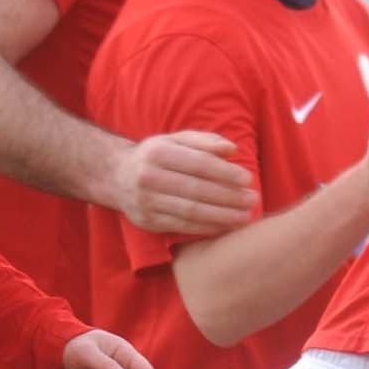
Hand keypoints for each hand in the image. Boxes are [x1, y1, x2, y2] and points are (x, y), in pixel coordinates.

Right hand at [115, 130, 256, 235]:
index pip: (198, 164)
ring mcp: (146, 202)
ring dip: (222, 216)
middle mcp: (149, 177)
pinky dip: (206, 228)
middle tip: (252, 200)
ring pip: (190, 211)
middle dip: (229, 196)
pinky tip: (226, 226)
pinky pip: (182, 226)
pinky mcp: (147, 222)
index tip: (248, 179)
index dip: (225, 172)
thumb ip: (206, 141)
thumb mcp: (176, 140)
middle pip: (196, 190)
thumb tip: (233, 150)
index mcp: (158, 153)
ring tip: (245, 217)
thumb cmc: (157, 156)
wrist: (115, 176)